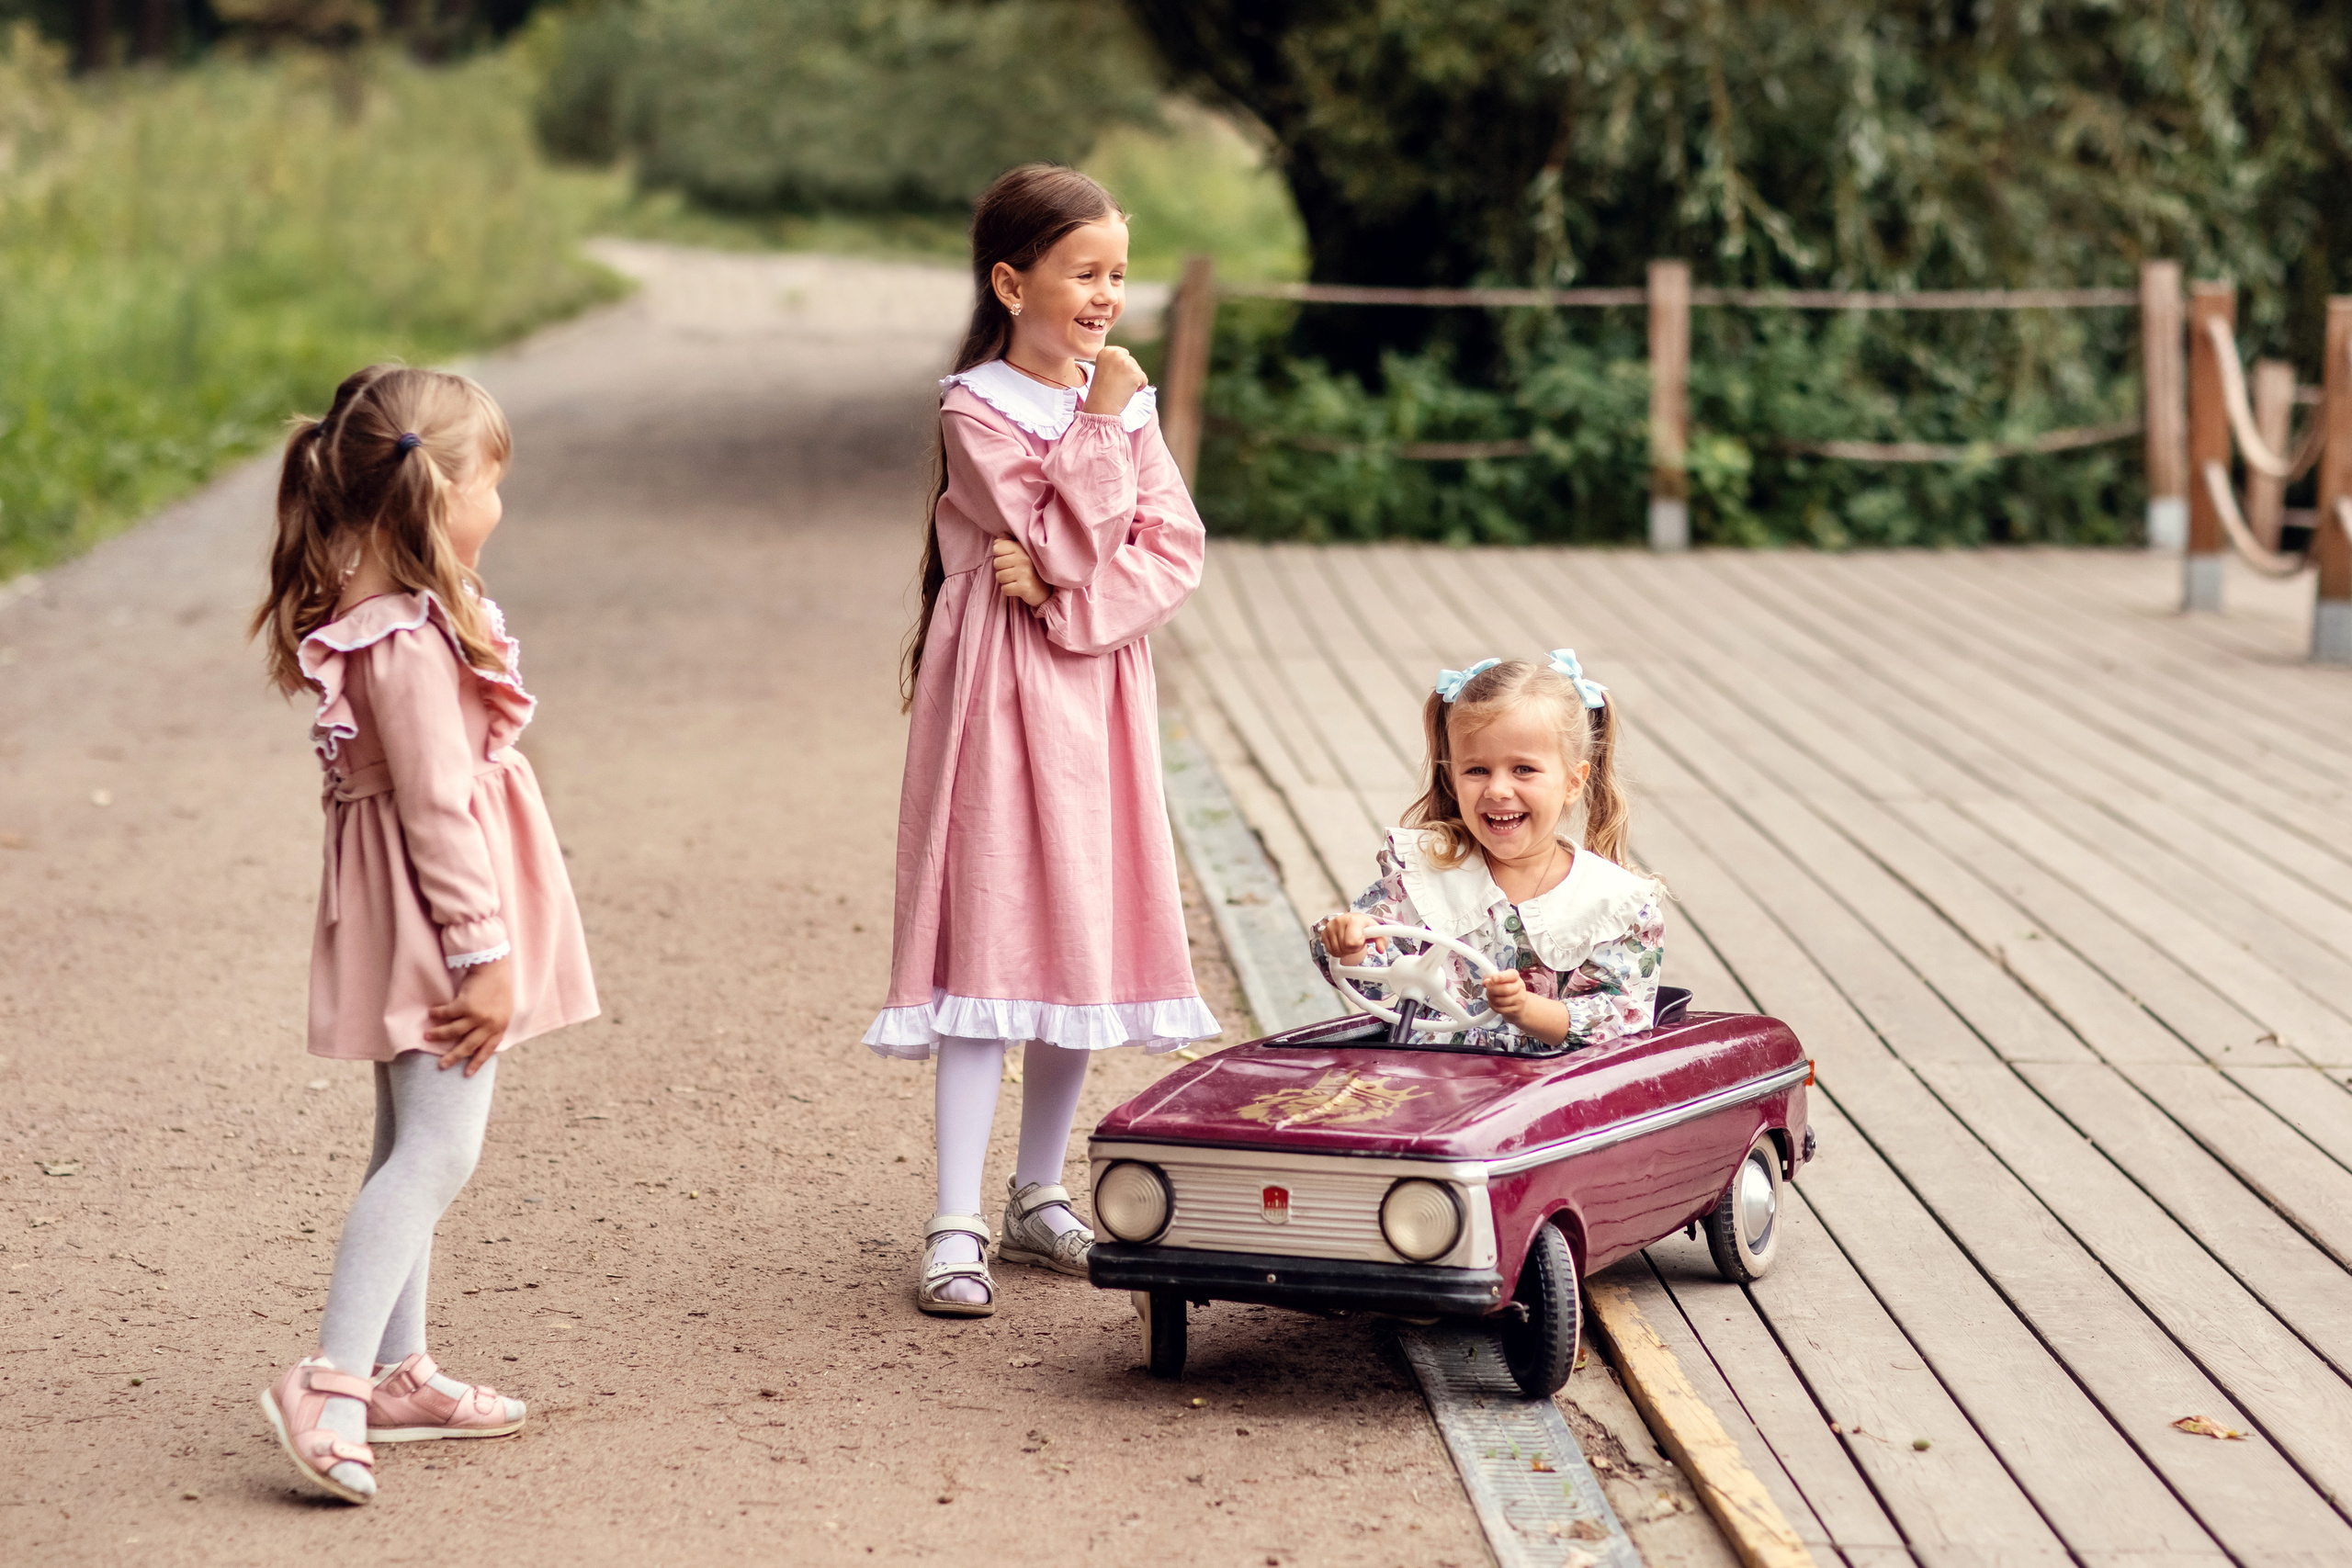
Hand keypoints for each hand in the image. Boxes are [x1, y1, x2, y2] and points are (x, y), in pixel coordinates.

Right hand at [426, 957, 512, 1075]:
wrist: (494, 968)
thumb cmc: (498, 988)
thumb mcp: (503, 1010)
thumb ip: (493, 1025)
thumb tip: (480, 1040)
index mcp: (500, 1027)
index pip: (487, 1050)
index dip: (476, 1063)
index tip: (466, 1074)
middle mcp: (489, 1025)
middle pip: (468, 1046)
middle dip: (453, 1057)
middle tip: (441, 1065)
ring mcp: (476, 1016)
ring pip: (453, 1032)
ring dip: (438, 1035)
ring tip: (427, 1036)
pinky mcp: (464, 1005)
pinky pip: (446, 1014)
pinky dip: (437, 1014)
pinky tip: (431, 1013)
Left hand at [991, 538, 1050, 607]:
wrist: (1045, 589)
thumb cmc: (1030, 568)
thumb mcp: (1021, 551)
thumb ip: (1008, 543)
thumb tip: (997, 541)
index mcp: (1022, 548)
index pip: (997, 547)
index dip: (1000, 555)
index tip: (1009, 559)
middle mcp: (1023, 559)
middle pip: (996, 563)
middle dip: (1002, 569)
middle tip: (1013, 571)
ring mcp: (1024, 573)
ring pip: (999, 577)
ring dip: (1005, 580)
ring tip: (1015, 579)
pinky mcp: (1024, 587)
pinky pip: (1005, 589)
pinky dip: (1008, 590)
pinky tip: (1017, 587)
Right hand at [1081, 346, 1146, 416]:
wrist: (1101, 406)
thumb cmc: (1102, 391)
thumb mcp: (1104, 369)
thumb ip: (1115, 360)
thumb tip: (1127, 355)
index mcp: (1106, 351)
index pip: (1124, 354)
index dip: (1120, 368)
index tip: (1111, 377)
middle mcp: (1116, 354)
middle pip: (1132, 362)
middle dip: (1127, 374)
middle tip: (1114, 384)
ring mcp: (1126, 363)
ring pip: (1138, 371)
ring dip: (1132, 381)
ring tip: (1119, 387)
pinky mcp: (1136, 373)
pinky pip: (1144, 380)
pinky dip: (1138, 388)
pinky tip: (1126, 391)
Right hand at [1317, 912, 1387, 965]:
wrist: (1353, 920)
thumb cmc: (1364, 926)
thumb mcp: (1376, 931)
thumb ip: (1381, 940)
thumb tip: (1381, 949)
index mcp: (1352, 919)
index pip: (1352, 943)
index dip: (1359, 945)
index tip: (1361, 939)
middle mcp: (1339, 921)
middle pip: (1345, 948)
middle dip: (1352, 949)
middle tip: (1355, 941)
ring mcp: (1329, 927)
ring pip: (1337, 951)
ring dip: (1345, 951)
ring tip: (1349, 942)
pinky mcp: (1324, 933)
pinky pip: (1330, 951)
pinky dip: (1337, 951)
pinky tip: (1342, 943)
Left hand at [1481, 969, 1570, 1043]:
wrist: (1524, 1011)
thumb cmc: (1511, 994)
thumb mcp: (1505, 984)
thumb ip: (1495, 980)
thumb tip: (1485, 980)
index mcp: (1516, 979)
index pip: (1511, 975)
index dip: (1502, 977)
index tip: (1493, 978)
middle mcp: (1519, 990)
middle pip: (1502, 989)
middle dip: (1492, 990)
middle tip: (1489, 988)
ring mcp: (1518, 1001)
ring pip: (1499, 1000)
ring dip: (1492, 999)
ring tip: (1493, 998)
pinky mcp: (1514, 1012)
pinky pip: (1499, 1009)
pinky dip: (1495, 1007)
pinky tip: (1497, 1006)